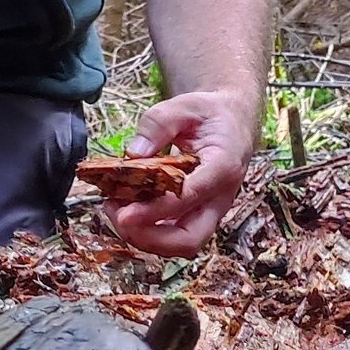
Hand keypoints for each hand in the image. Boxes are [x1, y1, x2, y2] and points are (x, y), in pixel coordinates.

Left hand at [109, 90, 259, 256]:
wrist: (232, 120)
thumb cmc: (210, 114)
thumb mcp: (184, 106)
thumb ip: (158, 124)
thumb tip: (133, 155)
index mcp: (222, 166)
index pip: (188, 199)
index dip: (154, 211)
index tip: (124, 214)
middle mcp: (221, 197)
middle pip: (190, 240)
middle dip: (150, 238)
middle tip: (118, 217)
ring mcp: (211, 210)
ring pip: (182, 243)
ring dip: (146, 237)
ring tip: (117, 211)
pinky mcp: (199, 214)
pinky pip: (175, 234)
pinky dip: (149, 230)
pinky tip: (127, 209)